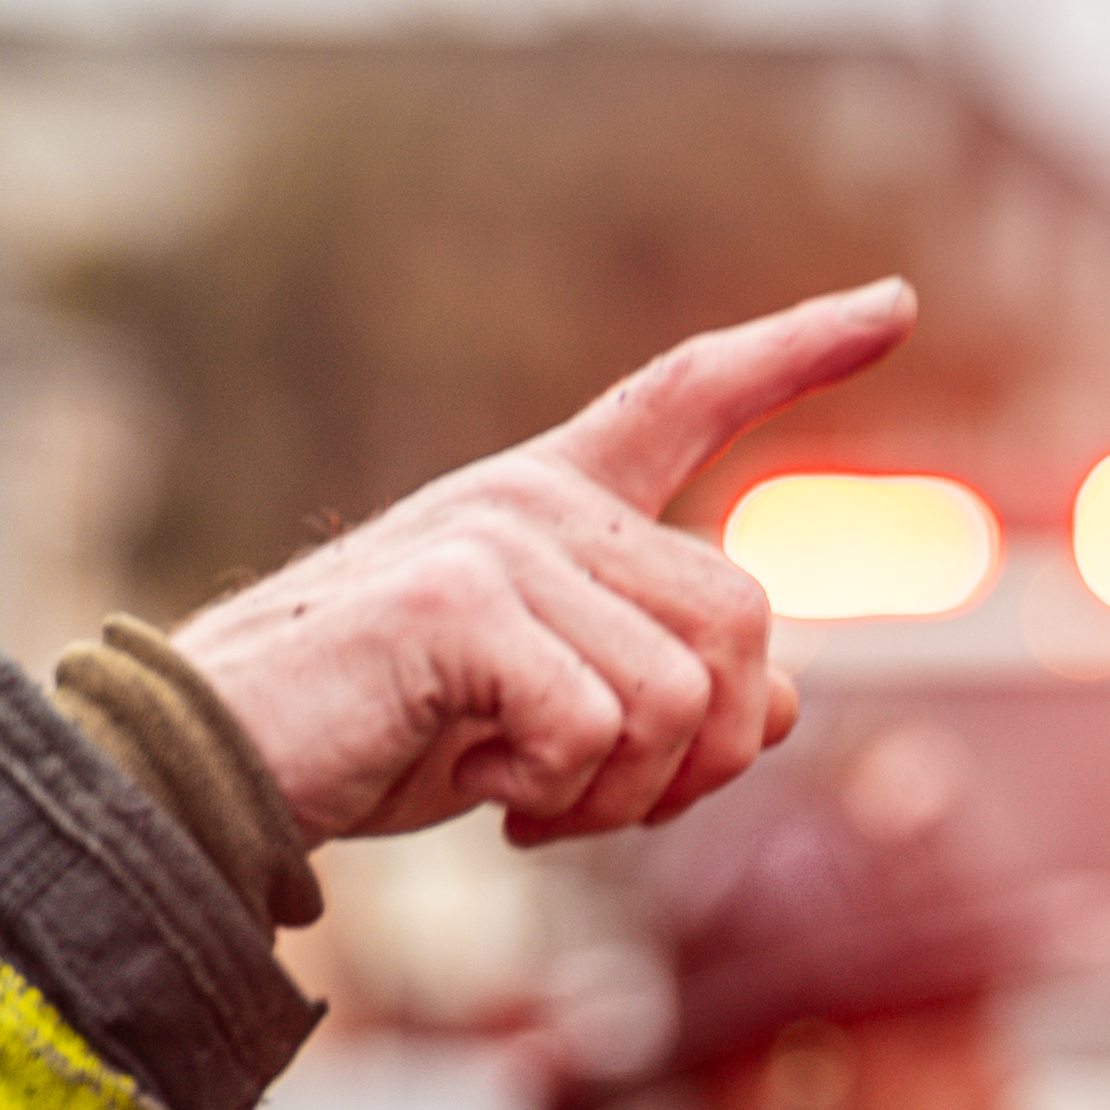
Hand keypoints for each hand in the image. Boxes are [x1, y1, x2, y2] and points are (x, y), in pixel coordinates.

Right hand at [171, 282, 914, 848]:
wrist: (213, 765)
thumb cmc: (369, 737)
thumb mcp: (537, 710)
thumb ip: (656, 685)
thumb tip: (785, 705)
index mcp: (546, 500)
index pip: (686, 397)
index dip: (796, 353)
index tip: (896, 305)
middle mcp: (533, 500)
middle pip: (746, 622)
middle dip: (703, 754)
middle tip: (592, 804)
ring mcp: (497, 542)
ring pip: (686, 694)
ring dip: (622, 793)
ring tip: (519, 794)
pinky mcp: (459, 604)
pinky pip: (599, 731)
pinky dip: (552, 799)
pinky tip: (474, 787)